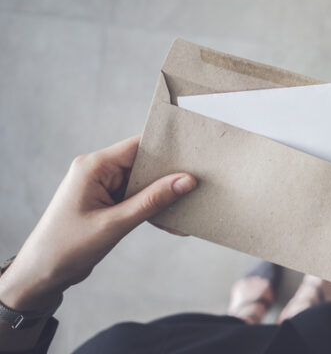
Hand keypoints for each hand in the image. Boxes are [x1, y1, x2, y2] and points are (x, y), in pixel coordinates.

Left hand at [0, 136, 196, 312]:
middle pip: (144, 164)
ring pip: (144, 183)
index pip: (138, 146)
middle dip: (170, 175)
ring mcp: (103, 187)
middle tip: (199, 183)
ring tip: (190, 205)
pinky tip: (173, 223)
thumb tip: (184, 181)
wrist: (41, 274)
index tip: (194, 155)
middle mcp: (99, 171)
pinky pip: (138, 199)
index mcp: (94, 166)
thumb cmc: (66, 247)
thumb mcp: (115, 224)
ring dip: (164, 196)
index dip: (167, 148)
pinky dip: (154, 210)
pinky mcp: (108, 203)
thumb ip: (151, 201)